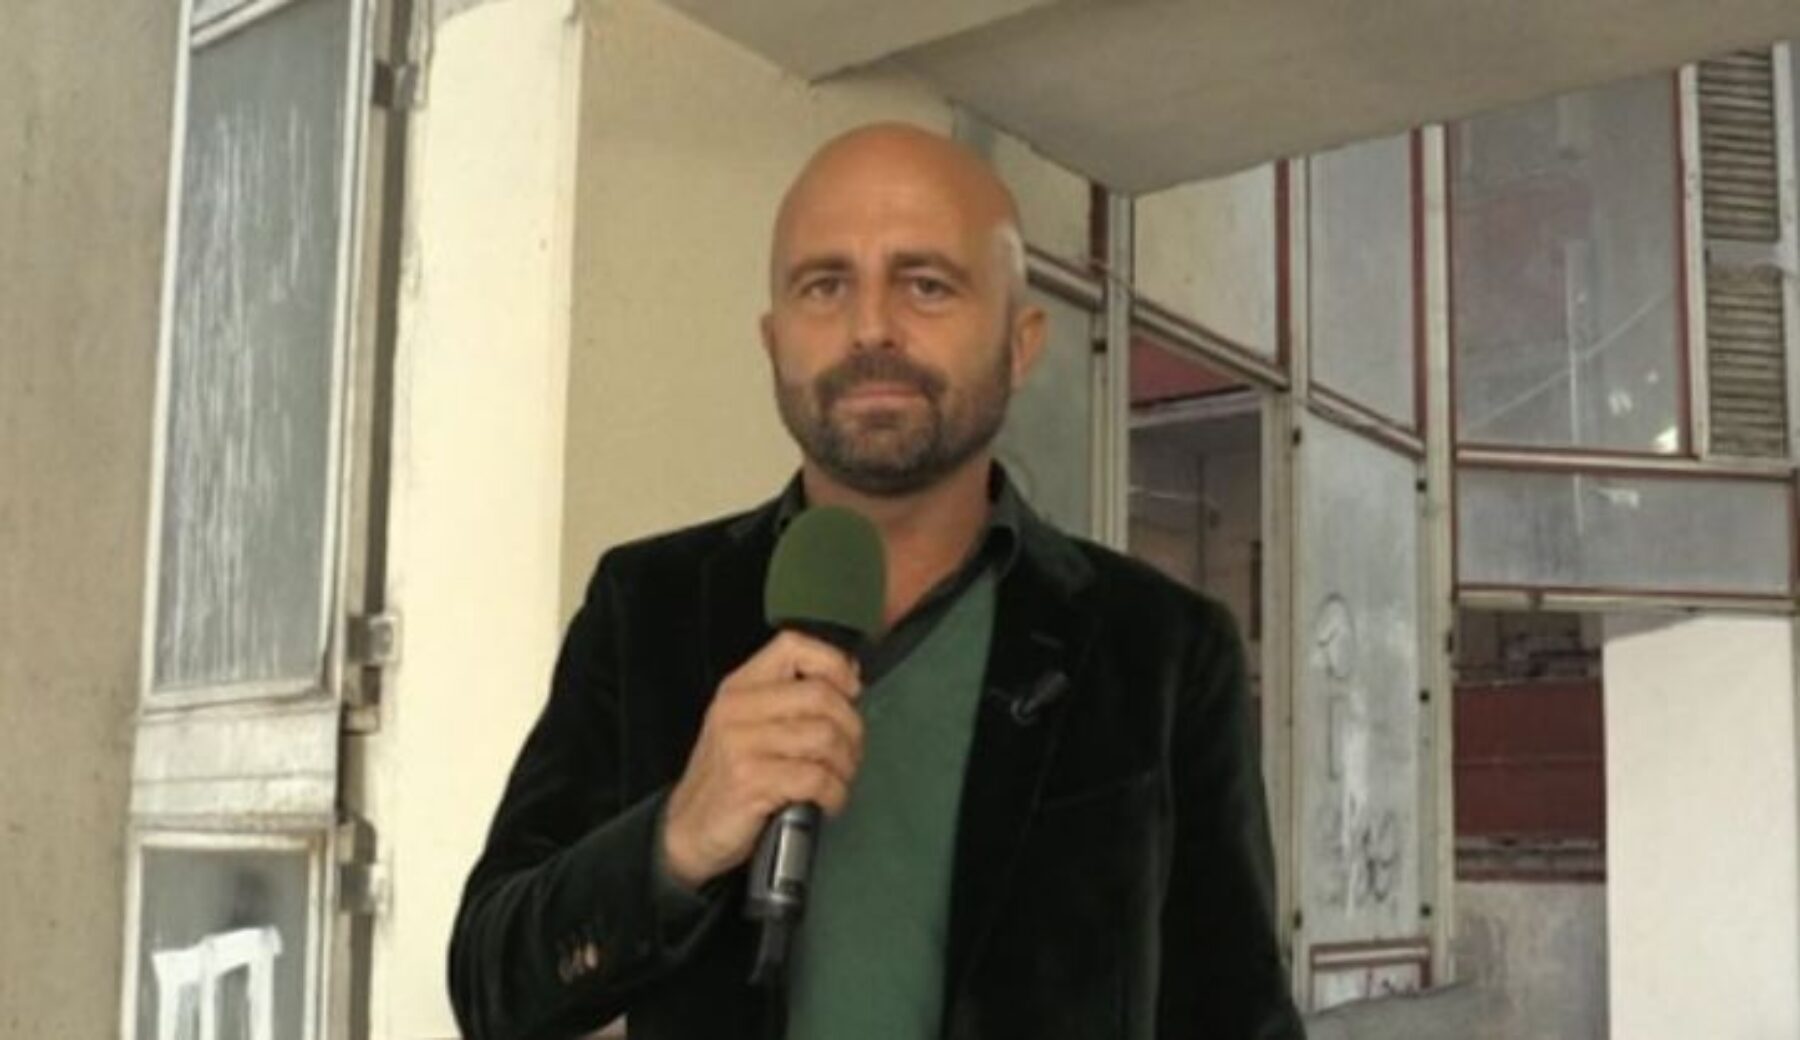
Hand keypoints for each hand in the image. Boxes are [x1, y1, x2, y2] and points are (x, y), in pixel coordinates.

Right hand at [660, 631, 863, 888]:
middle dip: (850, 727)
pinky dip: (835, 793)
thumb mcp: (750, 725)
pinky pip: (816, 778)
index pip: (792, 646)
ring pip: (824, 737)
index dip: (833, 663)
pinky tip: (828, 801)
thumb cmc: (729, 778)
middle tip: (849, 752)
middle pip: (820, 695)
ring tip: (838, 779)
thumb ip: (791, 699)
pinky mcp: (750, 781)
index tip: (851, 691)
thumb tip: (850, 675)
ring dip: (845, 764)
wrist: (690, 829)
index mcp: (741, 687)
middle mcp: (738, 709)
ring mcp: (741, 744)